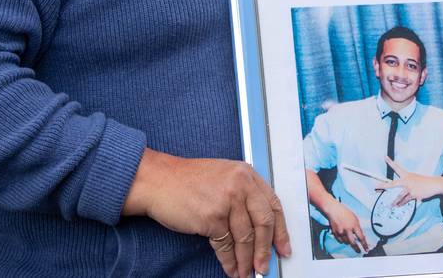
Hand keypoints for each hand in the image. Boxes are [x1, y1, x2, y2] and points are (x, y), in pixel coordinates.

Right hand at [123, 148, 289, 277]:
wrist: (158, 180)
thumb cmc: (187, 180)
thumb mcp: (224, 176)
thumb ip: (243, 193)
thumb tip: (259, 226)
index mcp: (247, 174)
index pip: (273, 205)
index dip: (281, 230)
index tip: (284, 246)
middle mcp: (240, 185)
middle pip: (263, 223)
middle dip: (265, 249)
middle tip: (265, 266)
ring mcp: (226, 201)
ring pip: (245, 238)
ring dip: (246, 260)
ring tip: (246, 273)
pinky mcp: (211, 218)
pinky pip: (225, 246)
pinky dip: (229, 261)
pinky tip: (231, 269)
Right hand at [324, 199, 369, 252]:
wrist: (334, 210)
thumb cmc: (345, 213)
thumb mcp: (355, 219)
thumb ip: (358, 228)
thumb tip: (362, 237)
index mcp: (354, 225)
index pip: (361, 237)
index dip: (364, 245)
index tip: (366, 249)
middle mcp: (348, 229)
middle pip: (353, 243)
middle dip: (356, 248)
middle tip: (358, 251)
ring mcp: (341, 232)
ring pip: (346, 242)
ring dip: (349, 242)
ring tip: (348, 235)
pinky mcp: (335, 233)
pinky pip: (340, 241)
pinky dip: (343, 240)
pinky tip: (343, 235)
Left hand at [378, 157, 441, 206]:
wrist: (434, 185)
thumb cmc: (424, 182)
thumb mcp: (414, 179)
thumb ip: (406, 184)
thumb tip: (400, 191)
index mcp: (406, 175)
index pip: (397, 168)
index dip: (390, 162)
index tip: (384, 157)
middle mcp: (407, 181)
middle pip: (392, 184)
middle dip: (383, 186)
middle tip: (376, 187)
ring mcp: (410, 188)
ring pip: (399, 196)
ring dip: (394, 202)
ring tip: (390, 205)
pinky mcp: (413, 194)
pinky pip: (406, 200)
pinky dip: (402, 204)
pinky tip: (399, 206)